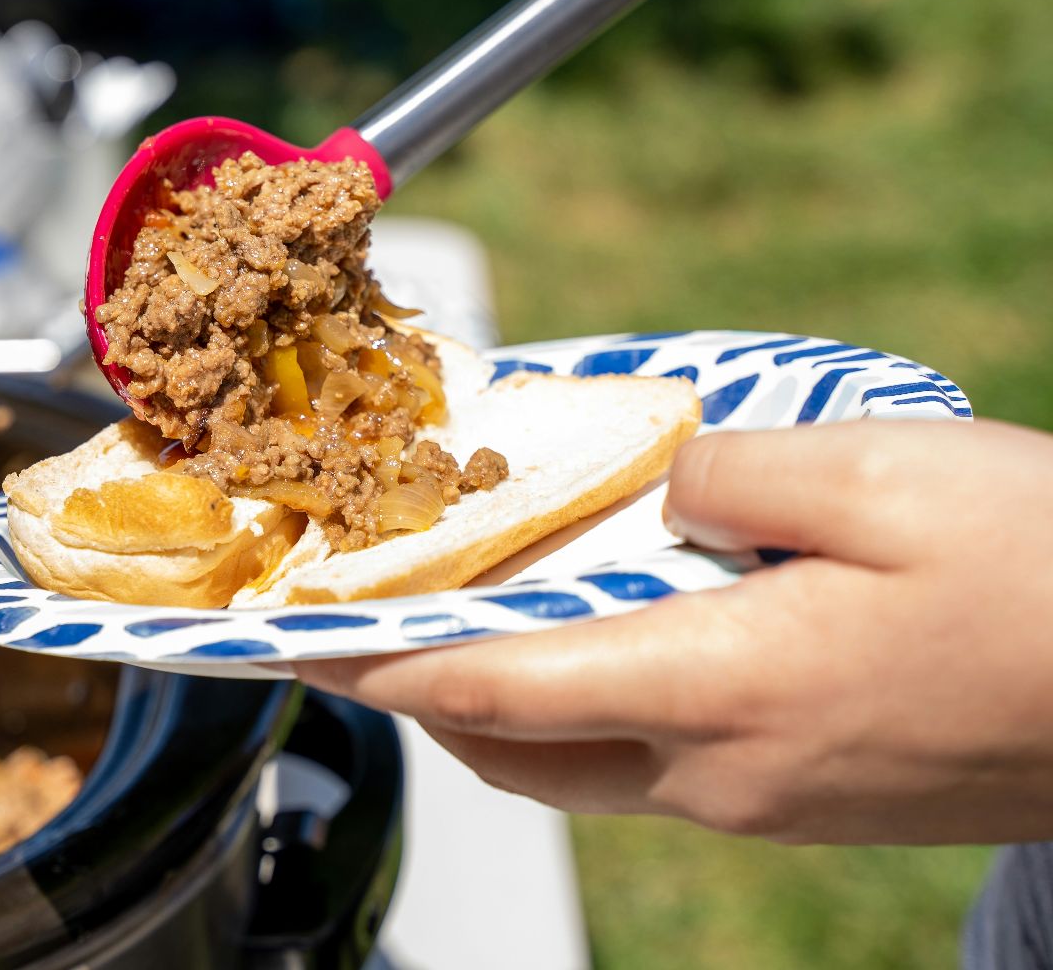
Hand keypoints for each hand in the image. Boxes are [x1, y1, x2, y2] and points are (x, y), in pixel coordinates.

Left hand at [294, 419, 1052, 844]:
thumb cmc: (1049, 578)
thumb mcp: (878, 475)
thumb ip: (726, 473)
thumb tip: (661, 489)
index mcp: (717, 690)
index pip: (489, 685)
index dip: (377, 662)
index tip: (295, 642)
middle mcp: (721, 773)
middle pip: (515, 749)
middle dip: (425, 692)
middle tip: (373, 623)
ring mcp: (766, 801)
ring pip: (582, 764)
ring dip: (507, 699)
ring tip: (478, 616)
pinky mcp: (809, 801)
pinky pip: (657, 762)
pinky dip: (594, 704)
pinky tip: (614, 634)